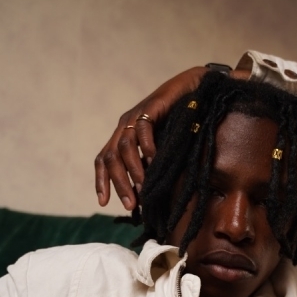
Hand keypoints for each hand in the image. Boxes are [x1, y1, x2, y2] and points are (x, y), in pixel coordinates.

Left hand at [94, 66, 250, 210]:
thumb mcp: (160, 148)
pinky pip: (143, 128)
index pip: (103, 160)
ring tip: (143, 187)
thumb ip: (150, 165)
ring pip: (124, 146)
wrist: (195, 91)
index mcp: (122, 136)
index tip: (103, 203)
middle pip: (110, 157)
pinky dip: (147, 146)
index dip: (101, 181)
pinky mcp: (150, 107)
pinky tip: (154, 160)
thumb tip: (145, 193)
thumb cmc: (180, 122)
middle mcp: (124, 126)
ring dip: (132, 169)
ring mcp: (136, 115)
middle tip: (130, 204)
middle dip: (119, 183)